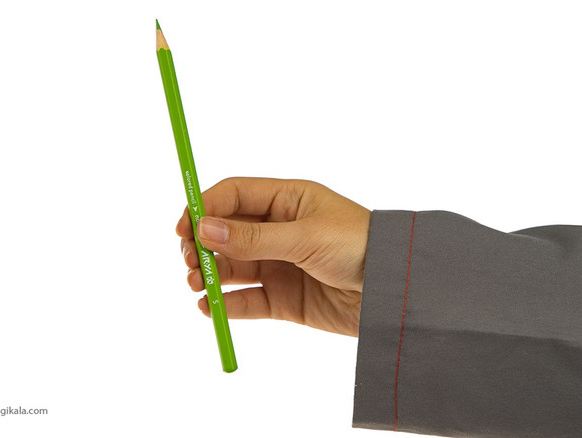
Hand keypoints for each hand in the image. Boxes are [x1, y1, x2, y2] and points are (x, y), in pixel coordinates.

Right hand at [176, 177, 370, 336]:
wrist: (397, 293)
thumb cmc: (360, 247)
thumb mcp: (305, 237)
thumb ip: (254, 238)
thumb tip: (204, 230)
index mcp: (287, 201)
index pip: (235, 195)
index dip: (205, 207)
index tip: (184, 227)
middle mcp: (280, 230)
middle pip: (227, 232)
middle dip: (202, 245)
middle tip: (189, 261)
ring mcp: (281, 265)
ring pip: (233, 267)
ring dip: (210, 274)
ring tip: (197, 284)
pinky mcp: (285, 299)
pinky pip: (248, 299)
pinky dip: (226, 304)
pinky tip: (209, 307)